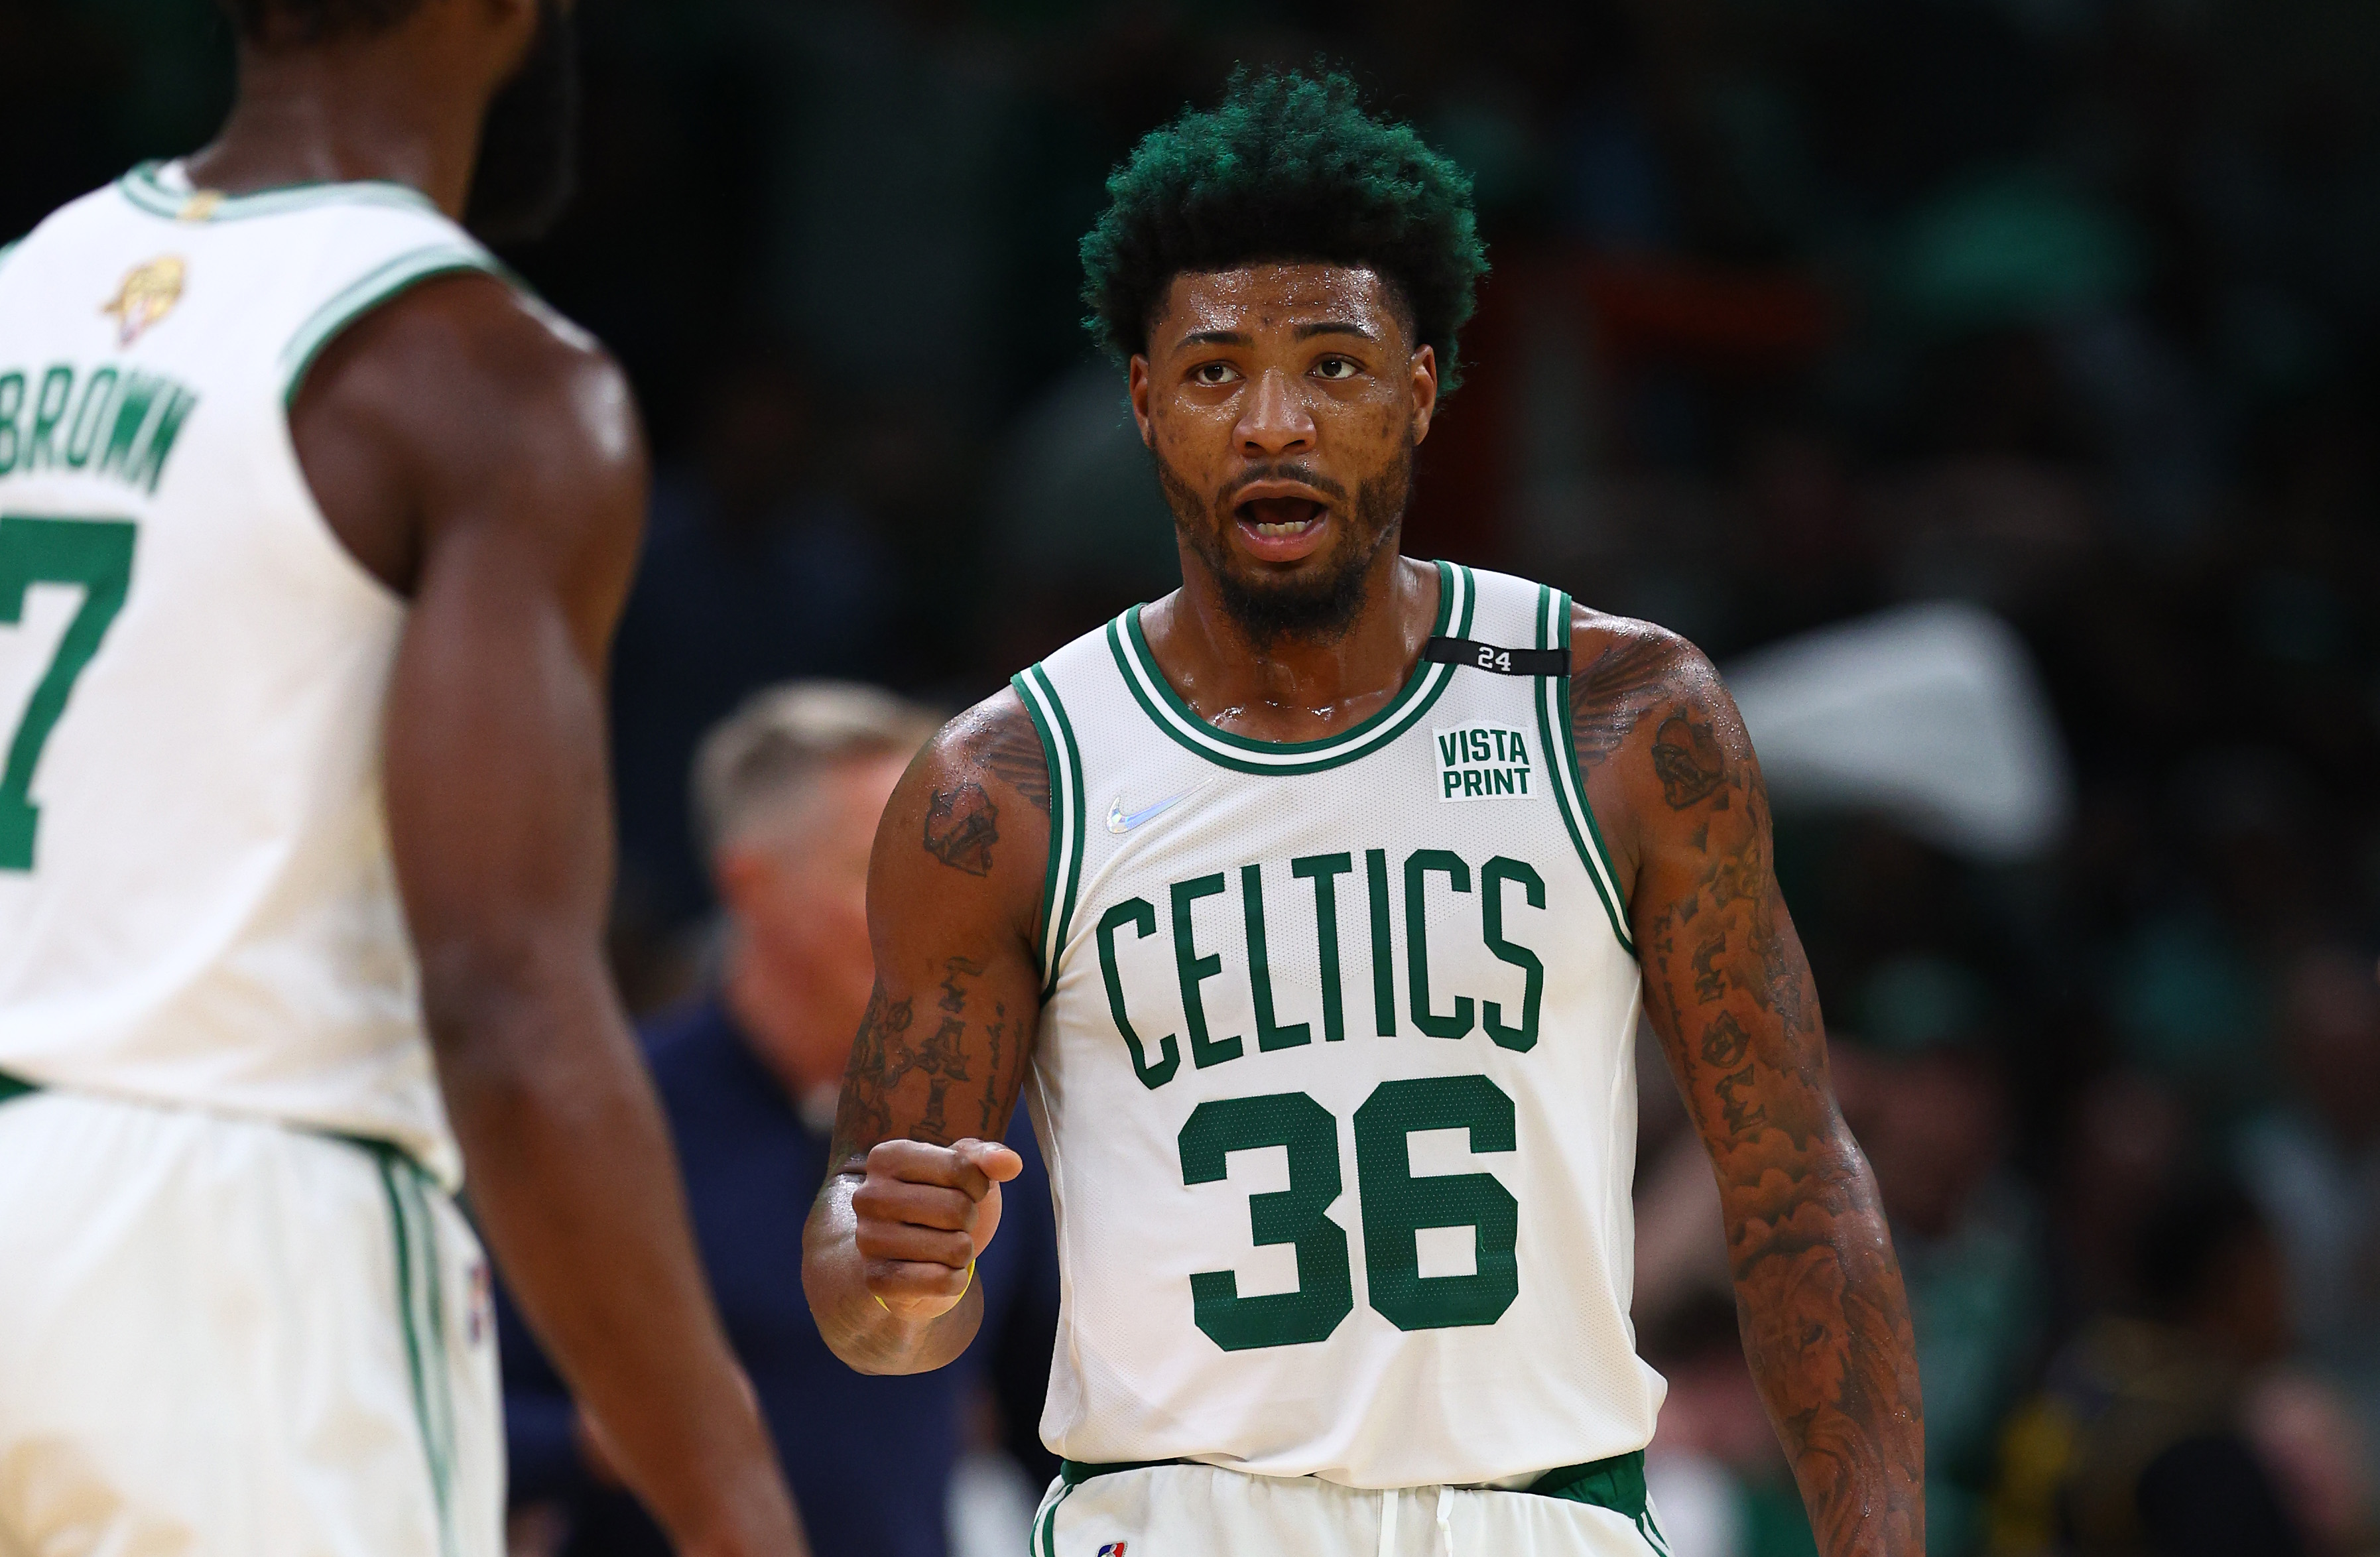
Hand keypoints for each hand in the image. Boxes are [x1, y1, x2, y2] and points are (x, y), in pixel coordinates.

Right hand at [852, 1137, 1022, 1321]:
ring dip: (961, 1251)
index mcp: (887, 1157)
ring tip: (939, 1246)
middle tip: (948, 1224)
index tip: (960, 1191)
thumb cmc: (943, 1202)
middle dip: (968, 1220)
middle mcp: (869, 1195)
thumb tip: (1011, 1162)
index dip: (977, 1185)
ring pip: (955, 1248)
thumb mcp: (966, 1172)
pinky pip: (944, 1281)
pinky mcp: (877, 1279)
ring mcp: (868, 1239)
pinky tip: (936, 1271)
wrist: (913, 1258)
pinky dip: (954, 1280)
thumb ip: (989, 1158)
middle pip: (958, 1209)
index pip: (960, 1167)